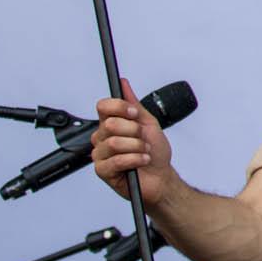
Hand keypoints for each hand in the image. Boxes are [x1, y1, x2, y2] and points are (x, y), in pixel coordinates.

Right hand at [91, 77, 177, 203]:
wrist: (160, 177)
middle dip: (134, 132)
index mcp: (111, 123)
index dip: (120, 107)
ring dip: (137, 147)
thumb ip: (134, 104)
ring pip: (114, 143)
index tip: (135, 114)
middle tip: (142, 139)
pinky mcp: (103, 171)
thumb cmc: (154, 152)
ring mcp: (101, 154)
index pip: (103, 106)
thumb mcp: (148, 123)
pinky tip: (141, 161)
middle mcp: (103, 137)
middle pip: (110, 124)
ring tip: (144, 152)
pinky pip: (116, 161)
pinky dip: (134, 159)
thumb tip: (124, 83)